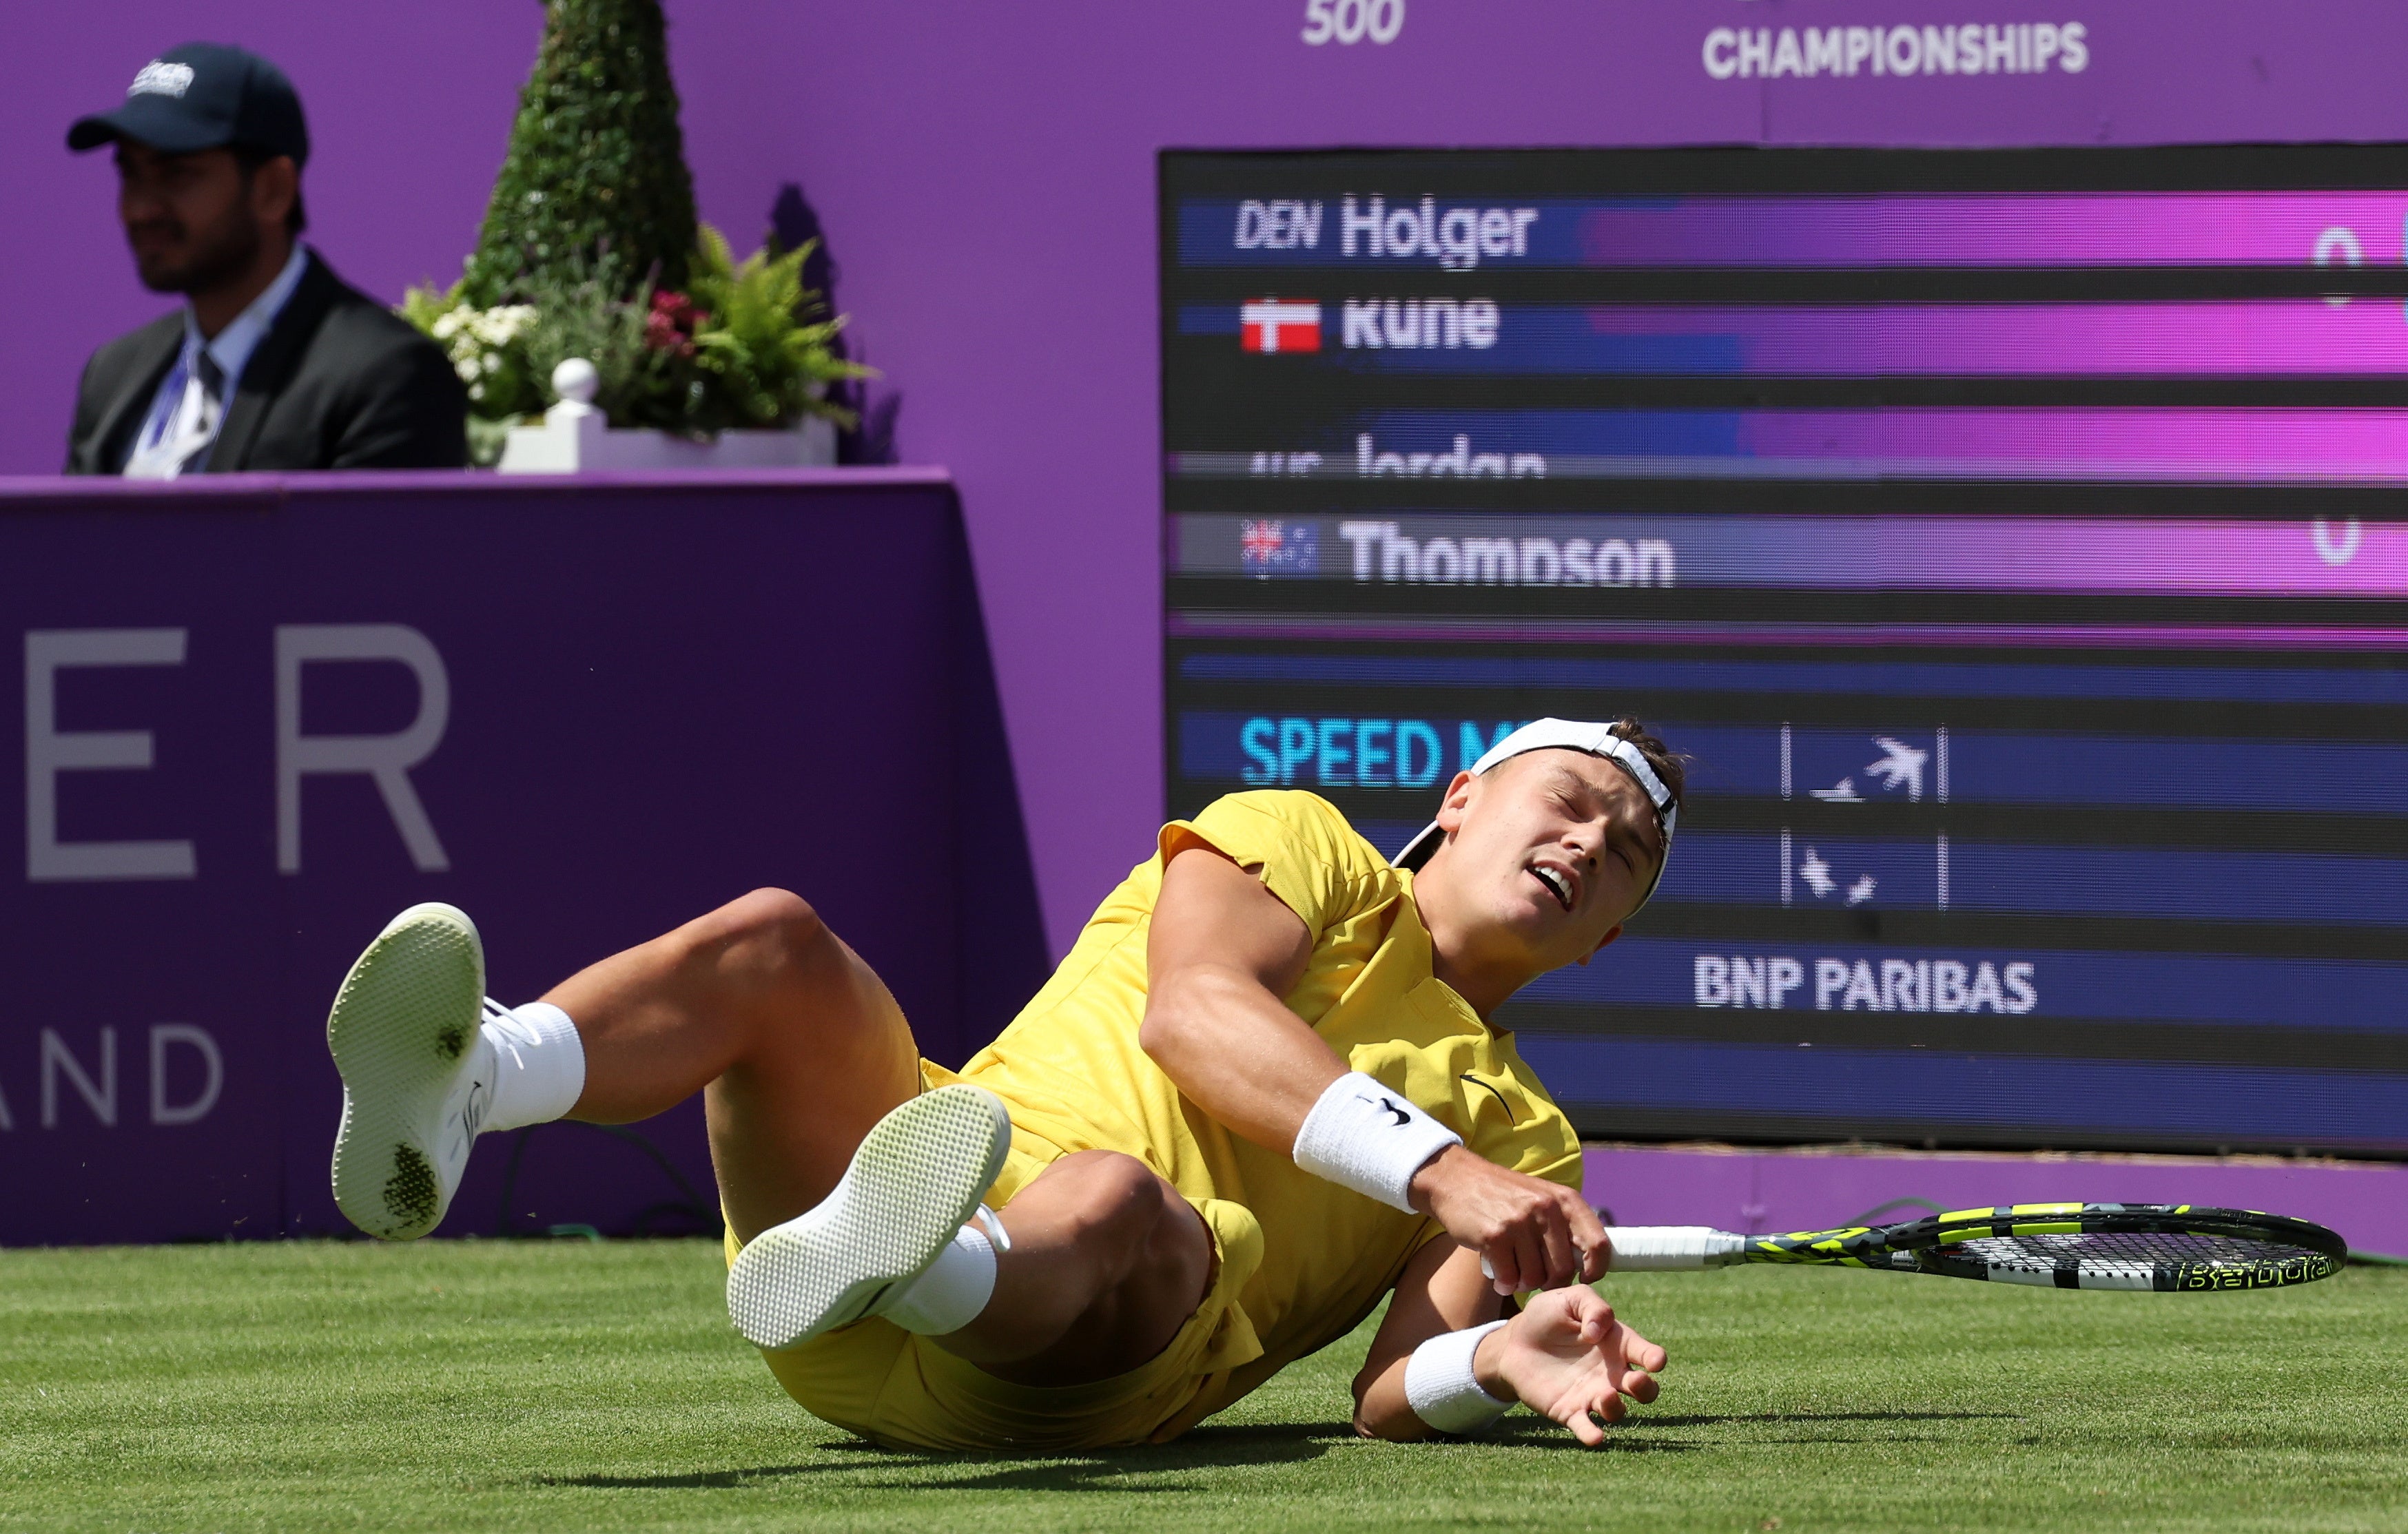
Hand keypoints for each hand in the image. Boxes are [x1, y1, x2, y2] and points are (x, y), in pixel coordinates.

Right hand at [1410, 1144, 1607, 1293]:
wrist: (1455, 1178)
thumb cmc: (1502, 1195)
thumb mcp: (1541, 1197)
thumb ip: (1564, 1225)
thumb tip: (1583, 1265)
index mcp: (1564, 1200)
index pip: (1599, 1244)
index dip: (1595, 1269)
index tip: (1582, 1277)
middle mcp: (1546, 1209)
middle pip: (1564, 1270)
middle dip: (1549, 1282)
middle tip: (1535, 1276)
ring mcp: (1519, 1223)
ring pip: (1535, 1278)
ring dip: (1523, 1283)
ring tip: (1513, 1271)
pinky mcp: (1494, 1236)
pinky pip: (1509, 1278)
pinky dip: (1504, 1284)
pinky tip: (1498, 1277)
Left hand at [1475, 1286, 1664, 1446]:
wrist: (1515, 1343)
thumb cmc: (1547, 1316)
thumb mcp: (1569, 1299)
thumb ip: (1592, 1308)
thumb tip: (1597, 1332)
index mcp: (1617, 1343)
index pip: (1645, 1353)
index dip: (1655, 1358)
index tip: (1655, 1361)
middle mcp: (1611, 1373)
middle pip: (1643, 1389)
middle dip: (1646, 1388)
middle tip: (1634, 1380)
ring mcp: (1593, 1394)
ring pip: (1618, 1410)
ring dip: (1616, 1407)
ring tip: (1604, 1396)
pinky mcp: (1571, 1411)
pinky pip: (1586, 1427)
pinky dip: (1593, 1435)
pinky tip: (1595, 1438)